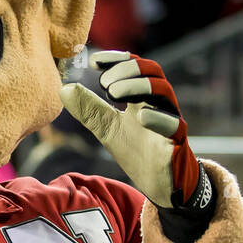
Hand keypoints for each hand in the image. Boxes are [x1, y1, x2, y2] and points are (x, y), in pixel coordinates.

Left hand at [60, 50, 209, 213]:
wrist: (159, 183)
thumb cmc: (137, 151)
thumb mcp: (108, 129)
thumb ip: (89, 110)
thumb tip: (64, 89)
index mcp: (142, 97)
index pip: (135, 66)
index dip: (117, 59)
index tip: (94, 61)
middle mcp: (158, 103)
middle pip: (152, 71)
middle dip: (127, 70)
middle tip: (103, 83)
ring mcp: (170, 119)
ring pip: (164, 91)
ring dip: (138, 86)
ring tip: (112, 93)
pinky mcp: (178, 141)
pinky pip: (174, 124)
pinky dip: (158, 117)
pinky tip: (141, 117)